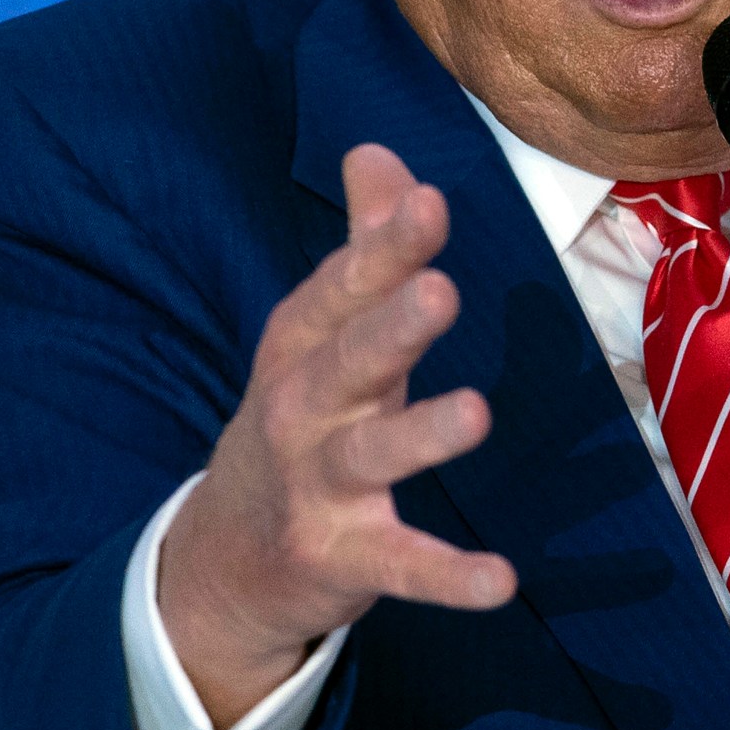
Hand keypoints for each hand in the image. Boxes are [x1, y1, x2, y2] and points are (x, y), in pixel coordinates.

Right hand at [159, 144, 516, 727]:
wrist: (228, 555)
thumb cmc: (302, 417)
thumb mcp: (321, 333)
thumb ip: (363, 245)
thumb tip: (378, 150)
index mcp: (301, 346)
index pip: (341, 290)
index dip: (384, 248)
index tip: (430, 202)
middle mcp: (301, 411)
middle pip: (346, 363)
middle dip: (390, 328)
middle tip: (440, 291)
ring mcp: (316, 489)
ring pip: (369, 458)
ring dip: (420, 437)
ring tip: (477, 414)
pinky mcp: (341, 558)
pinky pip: (400, 565)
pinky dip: (448, 576)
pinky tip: (501, 579)